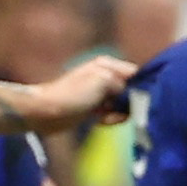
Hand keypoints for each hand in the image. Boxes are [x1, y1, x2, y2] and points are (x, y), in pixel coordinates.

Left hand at [15, 56, 134, 132]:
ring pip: (124, 103)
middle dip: (129, 103)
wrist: (46, 112)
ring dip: (119, 113)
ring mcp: (100, 91)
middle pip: (132, 90)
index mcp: (108, 65)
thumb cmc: (73, 95)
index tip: (137, 100)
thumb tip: (134, 93)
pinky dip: (111, 117)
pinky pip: (114, 111)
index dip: (141, 87)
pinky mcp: (95, 106)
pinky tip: (101, 120)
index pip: (136, 73)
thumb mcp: (102, 81)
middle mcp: (106, 75)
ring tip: (107, 117)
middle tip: (118, 110)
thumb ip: (124, 84)